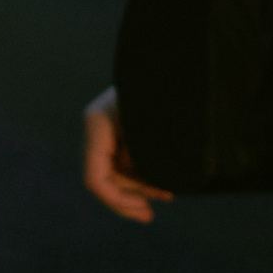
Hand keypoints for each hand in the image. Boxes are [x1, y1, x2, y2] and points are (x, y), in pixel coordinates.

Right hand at [82, 88, 173, 222]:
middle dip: (130, 196)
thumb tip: (139, 195)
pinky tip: (163, 182)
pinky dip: (142, 173)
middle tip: (151, 213)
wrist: (177, 59)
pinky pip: (125, 158)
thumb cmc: (171, 92)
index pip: (95, 178)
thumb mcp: (160, 133)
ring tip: (166, 194)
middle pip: (105, 177)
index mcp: (98, 124)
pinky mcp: (122, 125)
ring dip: (138, 186)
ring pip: (116, 170)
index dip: (117, 202)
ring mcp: (110, 125)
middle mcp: (99, 125)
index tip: (144, 213)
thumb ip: (145, 164)